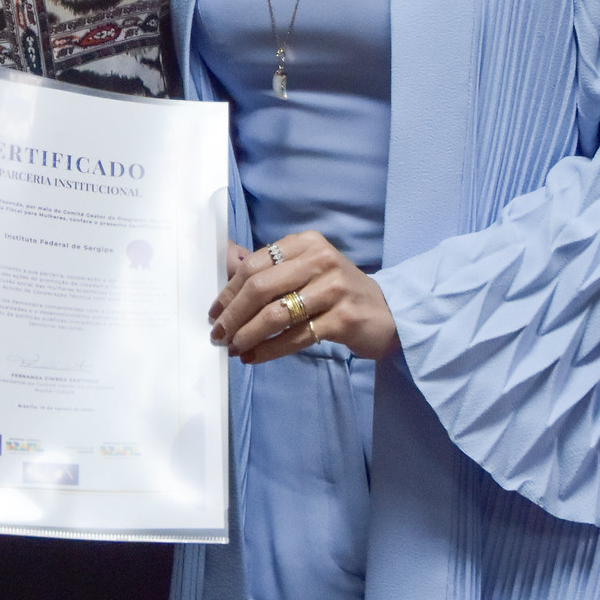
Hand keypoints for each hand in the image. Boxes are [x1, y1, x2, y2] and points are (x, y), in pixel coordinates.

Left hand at [211, 232, 398, 363]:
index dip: (229, 290)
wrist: (386, 312)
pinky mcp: (343, 319)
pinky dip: (269, 350)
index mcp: (306, 243)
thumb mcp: (305, 269)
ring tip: (234, 348)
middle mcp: (320, 260)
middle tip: (218, 334)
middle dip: (233, 314)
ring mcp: (334, 289)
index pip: (255, 264)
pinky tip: (255, 357)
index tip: (214, 312)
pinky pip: (296, 337)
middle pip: (261, 287)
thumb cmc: (336, 291)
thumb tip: (225, 263)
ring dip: (248, 334)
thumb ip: (268, 267)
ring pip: (277, 314)